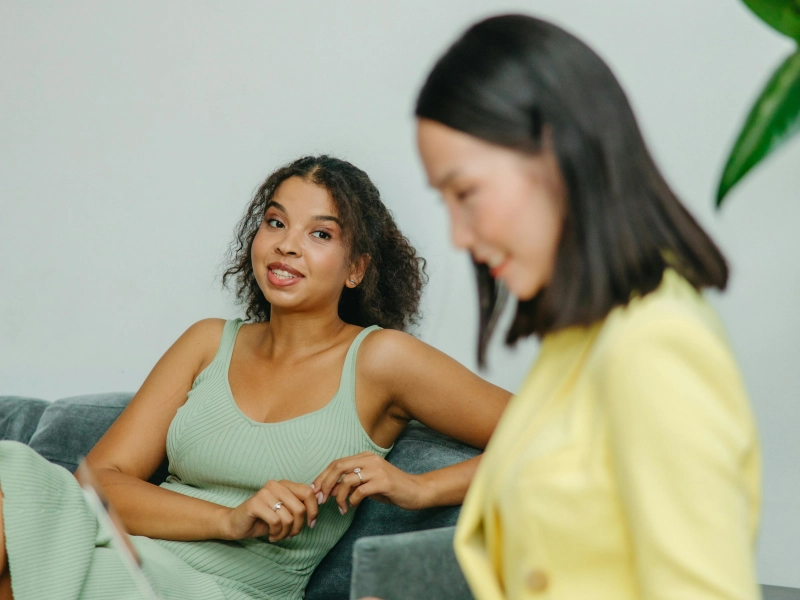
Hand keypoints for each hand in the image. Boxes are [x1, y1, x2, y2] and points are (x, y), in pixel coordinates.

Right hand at [220, 479, 318, 541]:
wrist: (236, 524)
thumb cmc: (264, 519)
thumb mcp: (286, 512)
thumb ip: (300, 505)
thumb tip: (320, 501)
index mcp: (285, 484)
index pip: (309, 492)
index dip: (314, 510)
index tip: (311, 524)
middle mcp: (275, 485)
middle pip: (300, 508)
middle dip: (298, 527)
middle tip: (290, 534)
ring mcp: (264, 493)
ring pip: (288, 518)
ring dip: (286, 533)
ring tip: (279, 535)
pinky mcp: (255, 504)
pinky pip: (276, 522)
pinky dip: (276, 533)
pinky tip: (271, 535)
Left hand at [312, 452, 427, 514]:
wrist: (416, 491)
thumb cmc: (390, 488)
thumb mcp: (367, 485)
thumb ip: (349, 484)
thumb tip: (327, 490)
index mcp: (365, 457)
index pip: (337, 463)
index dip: (323, 476)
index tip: (315, 491)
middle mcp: (370, 459)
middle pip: (338, 467)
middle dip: (325, 484)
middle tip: (321, 500)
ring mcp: (377, 470)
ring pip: (347, 480)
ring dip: (339, 497)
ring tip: (341, 508)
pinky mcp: (384, 482)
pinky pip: (360, 491)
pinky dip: (352, 500)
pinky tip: (352, 507)